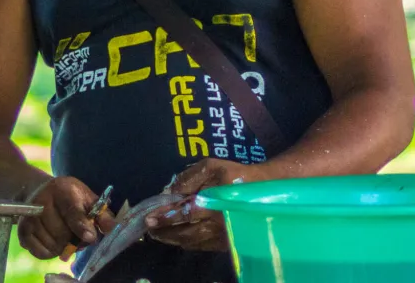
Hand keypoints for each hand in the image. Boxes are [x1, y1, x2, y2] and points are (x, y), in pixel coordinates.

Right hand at [19, 177, 116, 259]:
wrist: (38, 190)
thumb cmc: (69, 197)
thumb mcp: (87, 198)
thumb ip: (101, 213)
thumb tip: (111, 228)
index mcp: (62, 190)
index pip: (71, 211)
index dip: (81, 225)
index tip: (89, 237)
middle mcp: (41, 201)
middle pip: (62, 234)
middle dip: (73, 239)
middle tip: (75, 232)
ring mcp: (29, 216)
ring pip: (52, 245)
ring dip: (62, 246)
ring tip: (63, 234)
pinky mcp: (22, 230)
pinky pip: (40, 252)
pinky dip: (50, 252)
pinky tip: (52, 240)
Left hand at [145, 159, 266, 250]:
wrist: (266, 190)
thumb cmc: (236, 176)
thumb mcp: (211, 167)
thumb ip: (189, 178)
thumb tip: (170, 192)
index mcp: (214, 204)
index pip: (184, 213)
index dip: (165, 217)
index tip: (149, 219)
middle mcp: (219, 224)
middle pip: (186, 233)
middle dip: (165, 232)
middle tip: (149, 228)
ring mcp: (224, 237)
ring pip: (193, 242)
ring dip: (174, 239)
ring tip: (159, 234)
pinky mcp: (228, 243)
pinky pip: (203, 246)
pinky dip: (188, 242)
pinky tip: (179, 236)